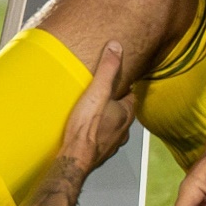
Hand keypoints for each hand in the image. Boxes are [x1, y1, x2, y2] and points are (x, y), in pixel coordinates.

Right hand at [60, 43, 136, 171]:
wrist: (75, 158)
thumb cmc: (86, 127)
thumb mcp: (97, 91)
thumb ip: (107, 69)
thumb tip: (116, 47)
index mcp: (125, 114)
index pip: (131, 96)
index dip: (123, 88)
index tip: (113, 82)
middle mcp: (123, 130)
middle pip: (122, 111)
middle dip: (114, 103)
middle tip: (100, 95)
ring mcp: (112, 143)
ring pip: (113, 126)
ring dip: (106, 120)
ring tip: (92, 112)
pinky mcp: (100, 153)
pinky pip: (102, 139)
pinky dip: (96, 134)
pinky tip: (85, 131)